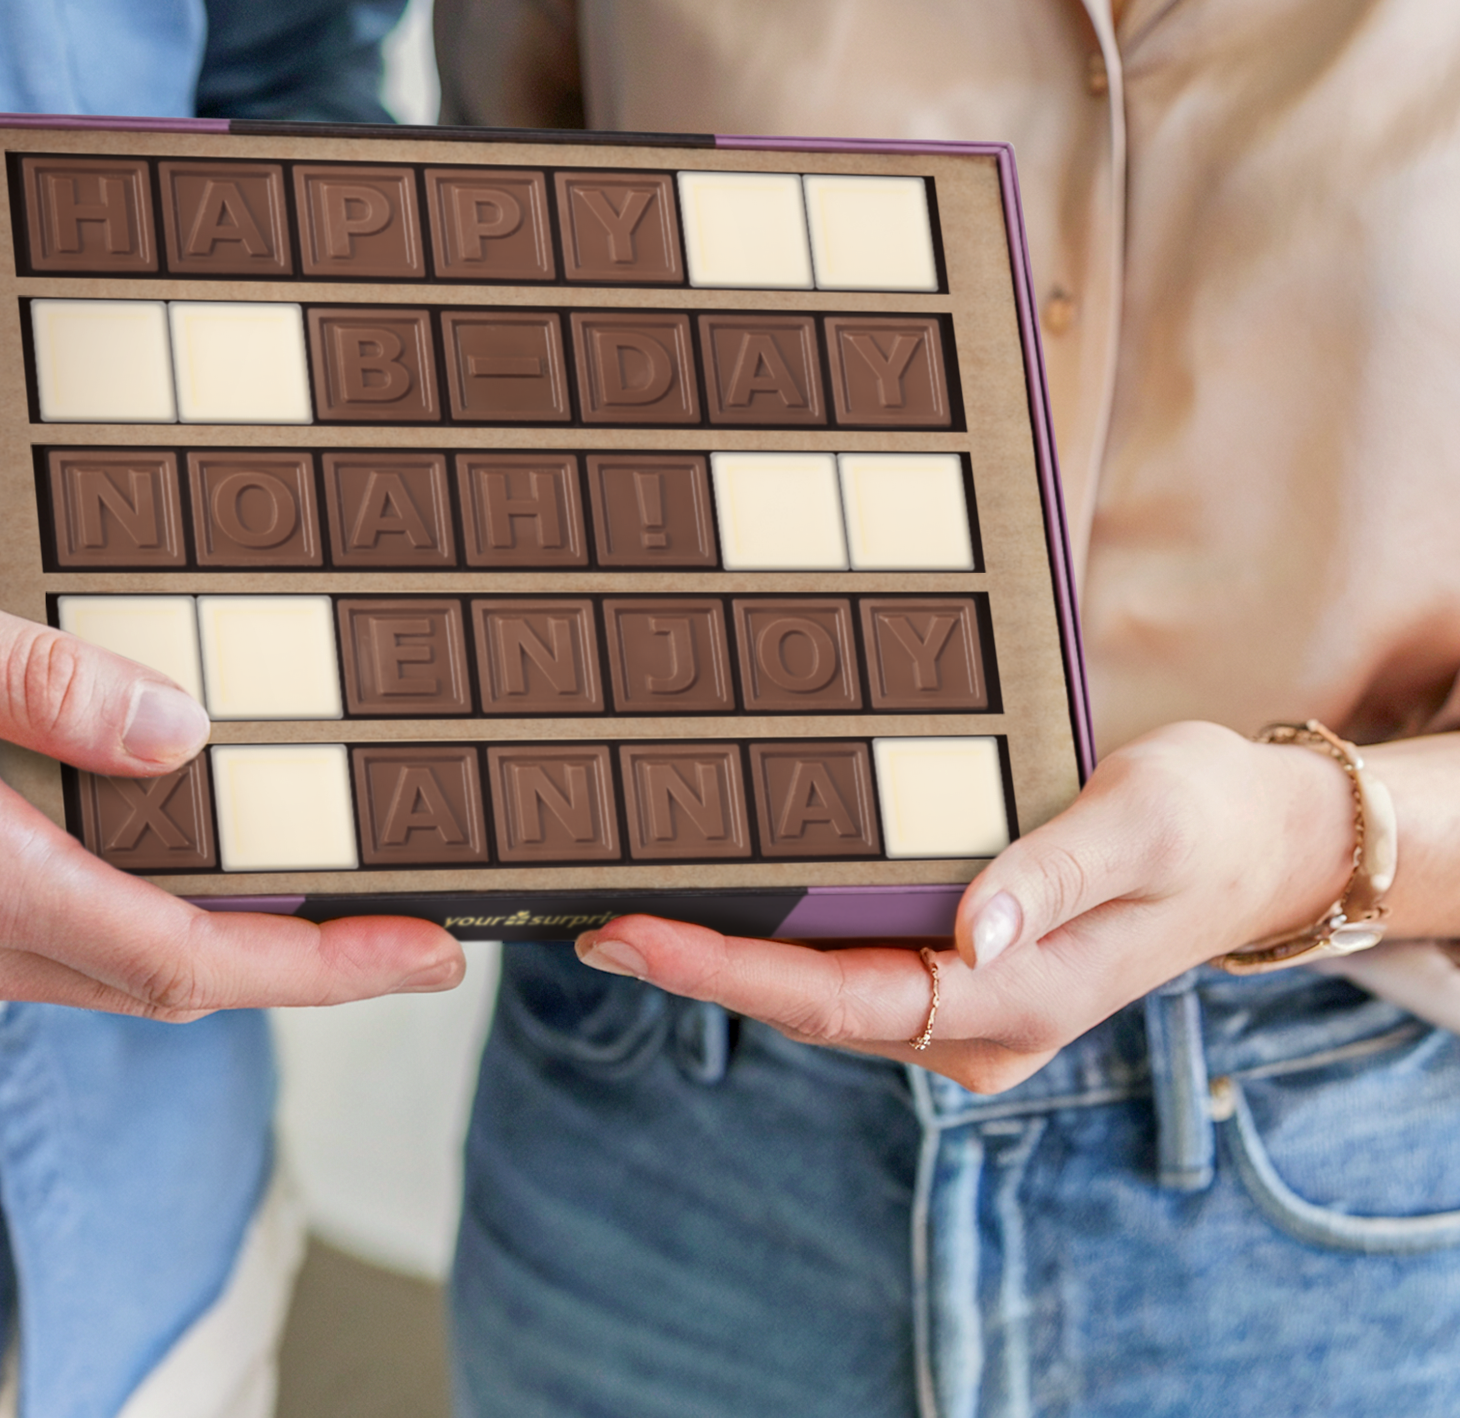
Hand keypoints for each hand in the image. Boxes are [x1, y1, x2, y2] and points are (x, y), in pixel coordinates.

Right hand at [0, 559, 462, 1015]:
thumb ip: (47, 679)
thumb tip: (187, 730)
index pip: (183, 956)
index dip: (319, 963)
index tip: (423, 948)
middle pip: (173, 986)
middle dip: (308, 968)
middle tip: (417, 926)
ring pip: (119, 977)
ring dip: (235, 952)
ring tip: (331, 900)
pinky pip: (63, 954)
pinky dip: (152, 932)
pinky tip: (191, 876)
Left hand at [573, 722, 1355, 1092]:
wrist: (1260, 843)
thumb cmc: (1202, 821)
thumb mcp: (1138, 823)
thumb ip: (1051, 875)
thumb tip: (968, 935)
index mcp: (1015, 1001)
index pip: (838, 998)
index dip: (724, 971)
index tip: (629, 935)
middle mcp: (979, 1024)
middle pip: (806, 1004)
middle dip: (695, 966)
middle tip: (586, 917)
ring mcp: (965, 1006)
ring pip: (819, 991)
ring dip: (724, 955)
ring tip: (623, 905)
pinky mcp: (959, 970)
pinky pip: (847, 964)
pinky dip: (776, 936)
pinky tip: (719, 895)